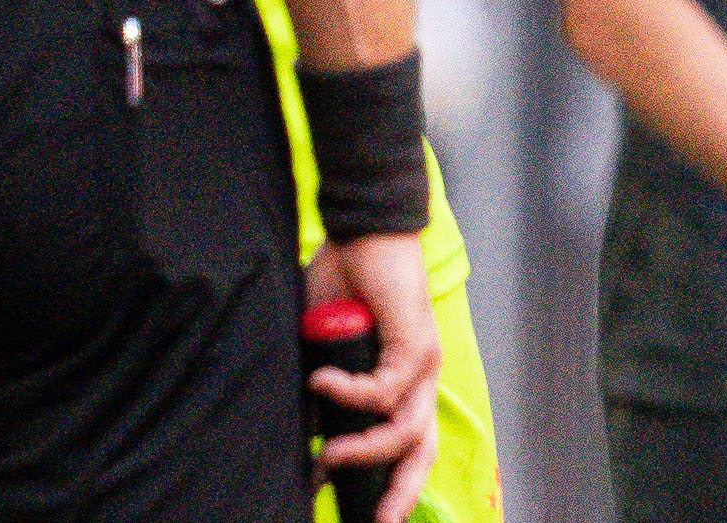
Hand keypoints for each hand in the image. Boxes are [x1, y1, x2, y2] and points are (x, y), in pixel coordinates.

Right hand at [303, 233, 440, 522]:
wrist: (363, 233)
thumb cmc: (342, 287)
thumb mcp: (324, 352)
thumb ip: (321, 391)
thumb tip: (304, 433)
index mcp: (401, 384)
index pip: (406, 446)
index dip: (388, 482)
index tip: (365, 515)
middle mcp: (419, 378)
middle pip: (421, 450)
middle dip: (400, 492)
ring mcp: (422, 360)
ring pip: (406, 427)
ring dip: (367, 448)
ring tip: (331, 455)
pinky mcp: (416, 340)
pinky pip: (387, 386)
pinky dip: (351, 392)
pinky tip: (321, 381)